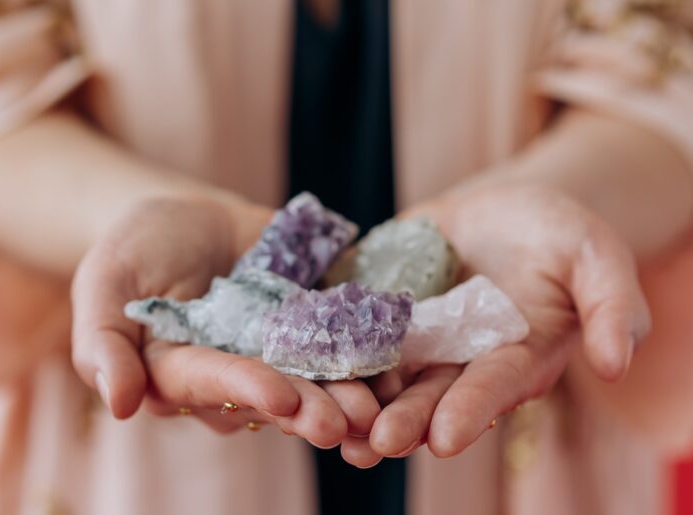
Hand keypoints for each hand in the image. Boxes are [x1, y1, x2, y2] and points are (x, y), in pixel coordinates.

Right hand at [71, 196, 378, 445]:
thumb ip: (104, 342)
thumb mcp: (106, 280)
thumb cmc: (137, 248)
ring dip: (347, 397)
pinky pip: (341, 341)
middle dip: (310, 409)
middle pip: (272, 395)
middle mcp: (234, 374)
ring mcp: (276, 353)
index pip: (212, 383)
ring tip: (378, 410)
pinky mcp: (310, 327)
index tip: (281, 397)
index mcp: (182, 372)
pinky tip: (398, 369)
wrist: (191, 217)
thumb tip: (118, 405)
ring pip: (314, 379)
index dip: (246, 388)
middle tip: (347, 423)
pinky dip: (369, 356)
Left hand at [340, 182, 649, 465]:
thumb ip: (610, 307)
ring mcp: (415, 337)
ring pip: (383, 376)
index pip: (491, 388)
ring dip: (359, 403)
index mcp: (511, 358)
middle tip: (376, 445)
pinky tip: (299, 363)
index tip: (445, 436)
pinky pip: (351, 329)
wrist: (503, 208)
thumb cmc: (557, 233)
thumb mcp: (595, 256)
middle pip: (429, 395)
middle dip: (404, 421)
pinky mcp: (379, 307)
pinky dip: (328, 348)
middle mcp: (458, 360)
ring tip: (330, 426)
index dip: (470, 411)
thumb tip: (615, 365)